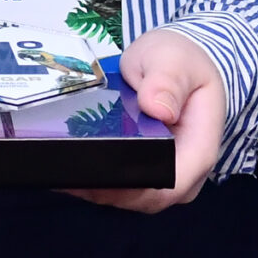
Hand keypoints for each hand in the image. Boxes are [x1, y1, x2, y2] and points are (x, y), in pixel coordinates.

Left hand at [66, 27, 224, 212]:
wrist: (177, 62)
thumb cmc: (180, 61)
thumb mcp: (174, 61)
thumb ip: (167, 81)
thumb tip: (158, 108)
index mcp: (199, 151)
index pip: (169, 185)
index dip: (131, 188)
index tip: (93, 175)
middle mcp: (185, 173)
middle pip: (144, 197)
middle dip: (104, 188)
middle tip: (62, 168)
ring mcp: (165, 174)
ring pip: (129, 195)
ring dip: (95, 185)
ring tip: (58, 166)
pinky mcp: (144, 168)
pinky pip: (120, 183)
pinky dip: (95, 176)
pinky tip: (66, 164)